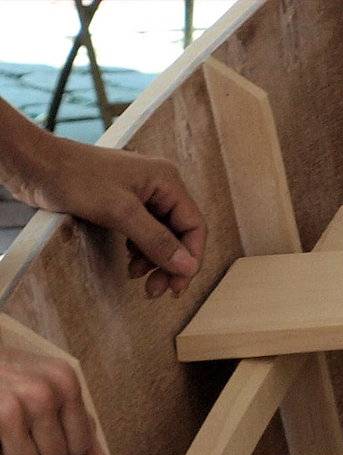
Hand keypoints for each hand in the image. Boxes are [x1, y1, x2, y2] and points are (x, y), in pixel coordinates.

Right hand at [0, 346, 108, 454]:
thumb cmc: (8, 375)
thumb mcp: (50, 387)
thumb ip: (78, 425)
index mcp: (65, 383)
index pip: (79, 448)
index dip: (60, 452)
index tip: (42, 439)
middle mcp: (42, 393)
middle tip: (21, 444)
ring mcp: (11, 408)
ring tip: (7, 449)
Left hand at [9, 134, 205, 299]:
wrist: (34, 164)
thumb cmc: (74, 177)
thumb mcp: (120, 212)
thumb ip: (157, 241)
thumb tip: (188, 267)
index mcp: (166, 180)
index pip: (194, 226)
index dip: (191, 258)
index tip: (177, 284)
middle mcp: (158, 187)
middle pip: (180, 235)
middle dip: (171, 264)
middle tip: (158, 290)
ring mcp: (141, 196)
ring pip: (162, 238)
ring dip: (155, 262)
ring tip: (140, 279)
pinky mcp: (124, 204)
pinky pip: (144, 235)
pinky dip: (141, 253)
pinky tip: (130, 264)